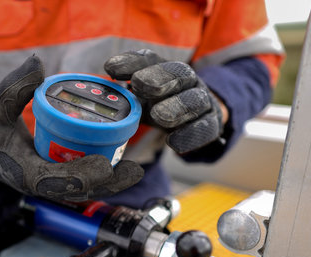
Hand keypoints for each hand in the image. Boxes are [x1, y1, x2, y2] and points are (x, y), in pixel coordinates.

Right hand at [0, 56, 143, 201]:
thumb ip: (15, 85)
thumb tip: (37, 63)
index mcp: (21, 171)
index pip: (53, 181)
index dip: (80, 176)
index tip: (104, 165)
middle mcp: (37, 183)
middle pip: (76, 191)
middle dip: (106, 184)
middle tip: (134, 170)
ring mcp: (47, 184)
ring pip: (81, 190)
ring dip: (107, 184)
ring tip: (133, 172)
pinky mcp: (54, 180)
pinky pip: (79, 183)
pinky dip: (99, 178)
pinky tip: (119, 166)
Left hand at [104, 49, 226, 153]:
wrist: (199, 117)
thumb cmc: (160, 103)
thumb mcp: (140, 96)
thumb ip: (122, 93)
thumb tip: (98, 92)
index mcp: (165, 68)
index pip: (149, 59)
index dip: (130, 62)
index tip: (110, 69)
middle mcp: (187, 80)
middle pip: (179, 73)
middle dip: (159, 78)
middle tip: (140, 84)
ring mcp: (202, 100)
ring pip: (195, 100)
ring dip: (177, 107)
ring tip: (159, 116)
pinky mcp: (211, 123)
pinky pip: (205, 127)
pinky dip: (190, 135)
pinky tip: (173, 143)